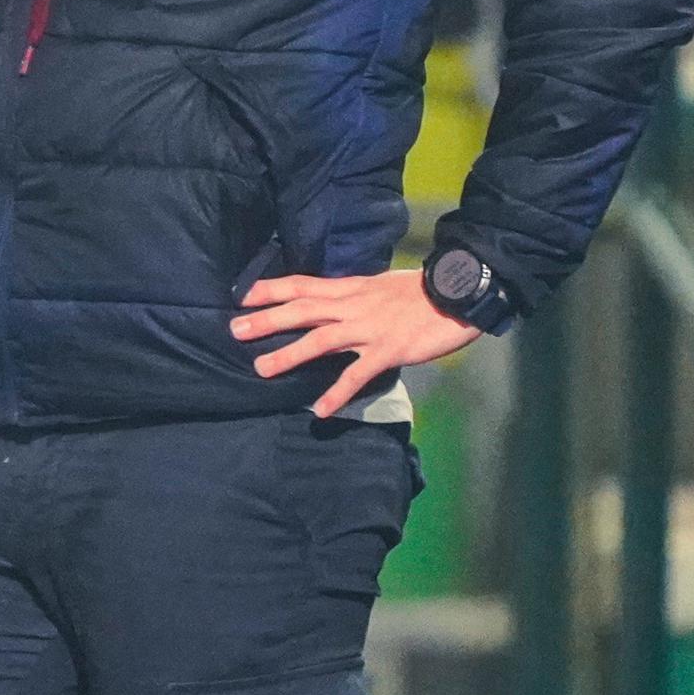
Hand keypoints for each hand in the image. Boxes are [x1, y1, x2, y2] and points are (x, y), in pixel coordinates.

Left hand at [232, 268, 480, 418]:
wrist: (458, 292)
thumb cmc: (422, 291)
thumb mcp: (381, 286)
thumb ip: (355, 296)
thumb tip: (333, 303)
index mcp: (351, 288)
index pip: (304, 284)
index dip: (273, 289)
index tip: (244, 296)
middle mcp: (354, 305)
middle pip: (303, 310)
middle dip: (267, 320)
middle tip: (236, 330)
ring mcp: (369, 328)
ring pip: (321, 340)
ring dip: (289, 354)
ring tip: (262, 369)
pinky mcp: (387, 350)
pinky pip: (356, 374)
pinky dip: (337, 393)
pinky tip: (320, 410)